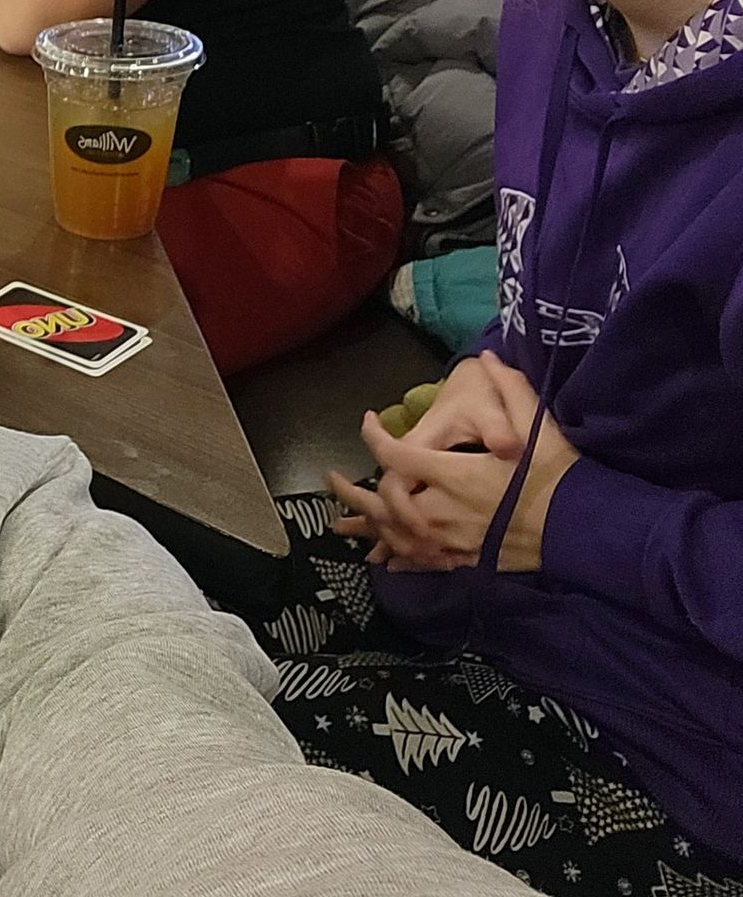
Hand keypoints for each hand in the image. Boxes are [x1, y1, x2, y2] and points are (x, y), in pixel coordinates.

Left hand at [329, 352, 579, 573]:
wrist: (587, 530)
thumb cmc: (560, 476)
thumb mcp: (538, 425)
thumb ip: (510, 388)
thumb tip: (487, 357)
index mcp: (453, 473)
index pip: (396, 455)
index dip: (374, 436)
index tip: (368, 422)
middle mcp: (443, 509)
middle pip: (382, 502)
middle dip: (352, 492)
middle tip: (332, 480)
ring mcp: (452, 539)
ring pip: (395, 536)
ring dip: (366, 527)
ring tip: (341, 522)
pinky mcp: (466, 559)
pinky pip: (421, 561)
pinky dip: (398, 556)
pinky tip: (383, 557)